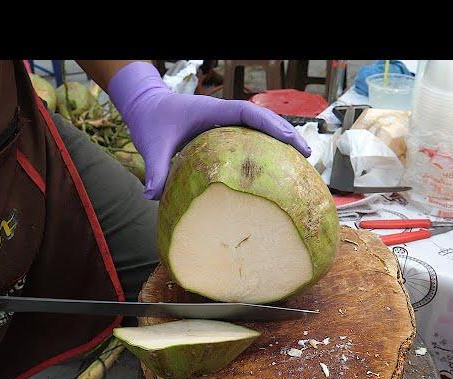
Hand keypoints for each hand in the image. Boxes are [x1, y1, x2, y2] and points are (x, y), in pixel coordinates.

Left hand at [108, 62, 310, 198]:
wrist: (146, 108)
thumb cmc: (152, 123)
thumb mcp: (153, 146)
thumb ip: (155, 170)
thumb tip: (153, 195)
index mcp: (211, 112)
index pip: (246, 112)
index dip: (269, 124)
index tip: (288, 138)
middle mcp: (222, 115)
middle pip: (262, 119)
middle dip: (285, 133)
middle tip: (306, 154)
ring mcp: (224, 123)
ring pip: (259, 128)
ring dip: (280, 140)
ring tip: (301, 160)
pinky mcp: (223, 133)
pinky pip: (250, 137)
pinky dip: (265, 147)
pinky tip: (276, 167)